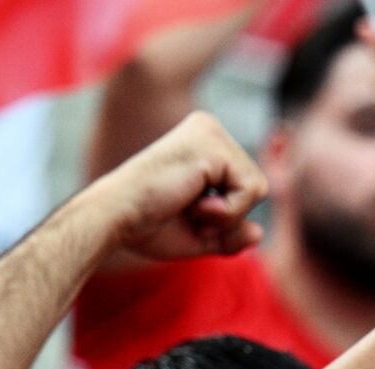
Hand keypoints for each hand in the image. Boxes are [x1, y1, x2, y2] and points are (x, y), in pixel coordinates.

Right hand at [92, 111, 266, 259]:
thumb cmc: (148, 226)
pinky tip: (193, 203)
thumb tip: (259, 232)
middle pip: (257, 186)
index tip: (185, 211)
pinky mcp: (212, 144)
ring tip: (190, 207)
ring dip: (228, 215)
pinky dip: (228, 211)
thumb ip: (231, 234)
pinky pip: (251, 190)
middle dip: (230, 214)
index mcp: (205, 142)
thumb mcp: (200, 235)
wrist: (115, 218)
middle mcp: (209, 128)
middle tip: (187, 211)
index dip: (225, 215)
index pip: (246, 187)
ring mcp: (211, 131)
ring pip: (258, 188)